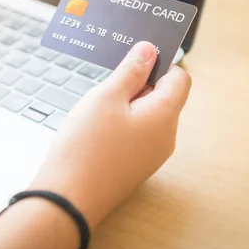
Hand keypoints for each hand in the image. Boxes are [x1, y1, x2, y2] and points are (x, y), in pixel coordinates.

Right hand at [30, 41, 191, 227]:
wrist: (68, 198)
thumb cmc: (86, 145)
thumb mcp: (106, 97)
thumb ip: (131, 71)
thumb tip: (149, 50)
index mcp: (165, 116)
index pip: (179, 78)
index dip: (159, 63)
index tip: (133, 57)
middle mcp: (165, 138)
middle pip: (162, 97)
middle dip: (137, 84)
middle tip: (106, 82)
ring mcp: (150, 155)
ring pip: (146, 116)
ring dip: (125, 104)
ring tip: (96, 108)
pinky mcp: (134, 166)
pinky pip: (135, 134)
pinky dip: (119, 123)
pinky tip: (94, 128)